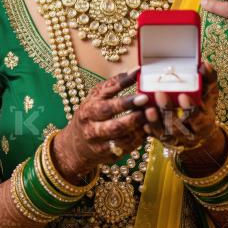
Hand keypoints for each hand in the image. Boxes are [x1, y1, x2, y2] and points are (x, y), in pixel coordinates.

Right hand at [51, 69, 148, 183]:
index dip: (125, 98)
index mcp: (89, 110)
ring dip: (138, 128)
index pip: (107, 104)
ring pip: (122, 139)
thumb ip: (115, 83)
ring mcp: (100, 145)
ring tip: (151, 116)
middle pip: (114, 126)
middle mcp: (92, 129)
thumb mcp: (96, 95)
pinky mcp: (108, 156)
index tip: (142, 91)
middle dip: (133, 116)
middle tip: (148, 105)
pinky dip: (138, 139)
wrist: (76, 144)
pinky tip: (148, 128)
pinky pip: (126, 148)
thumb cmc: (90, 113)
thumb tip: (137, 70)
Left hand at [143, 62, 227, 172]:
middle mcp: (188, 134)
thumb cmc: (204, 106)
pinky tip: (142, 118)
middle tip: (159, 94)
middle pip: (177, 127)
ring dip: (155, 121)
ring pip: (163, 133)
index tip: (183, 95)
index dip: (190, 108)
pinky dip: (148, 127)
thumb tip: (204, 65)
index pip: (197, 118)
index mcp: (203, 123)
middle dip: (168, 111)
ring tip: (148, 107)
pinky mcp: (161, 139)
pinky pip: (153, 135)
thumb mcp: (210, 93)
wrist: (198, 131)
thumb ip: (209, 79)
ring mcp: (174, 139)